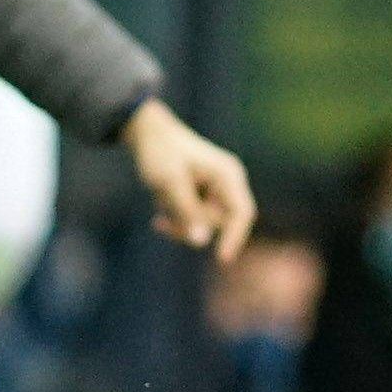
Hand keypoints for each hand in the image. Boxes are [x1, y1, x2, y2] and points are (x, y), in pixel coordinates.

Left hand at [120, 98, 255, 263]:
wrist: (148, 132)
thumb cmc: (161, 153)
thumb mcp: (169, 182)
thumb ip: (186, 211)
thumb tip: (201, 241)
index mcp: (228, 175)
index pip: (242, 213)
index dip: (235, 237)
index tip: (221, 259)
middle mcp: (228, 183)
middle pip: (220, 222)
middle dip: (191, 225)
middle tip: (162, 221)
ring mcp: (216, 190)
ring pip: (205, 223)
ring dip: (181, 220)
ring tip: (160, 202)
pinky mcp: (203, 195)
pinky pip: (196, 218)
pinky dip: (178, 217)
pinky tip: (160, 208)